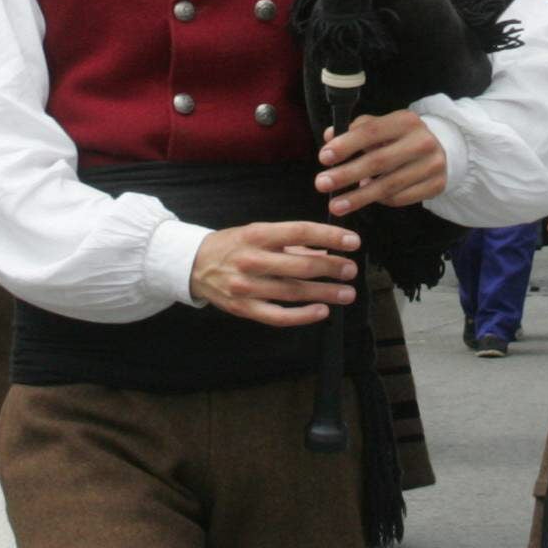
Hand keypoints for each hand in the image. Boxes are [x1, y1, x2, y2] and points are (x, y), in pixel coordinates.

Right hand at [190, 221, 358, 326]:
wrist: (194, 265)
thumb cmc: (233, 246)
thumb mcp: (259, 234)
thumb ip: (292, 243)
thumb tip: (326, 250)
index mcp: (257, 235)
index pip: (300, 232)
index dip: (329, 236)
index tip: (353, 241)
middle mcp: (252, 260)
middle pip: (301, 265)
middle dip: (332, 268)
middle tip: (351, 270)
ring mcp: (247, 286)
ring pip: (294, 292)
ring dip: (325, 293)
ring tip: (347, 293)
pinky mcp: (244, 309)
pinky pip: (278, 315)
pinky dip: (302, 315)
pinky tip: (322, 311)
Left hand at [317, 111, 448, 217]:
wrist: (444, 150)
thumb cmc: (402, 138)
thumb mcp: (383, 127)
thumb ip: (356, 130)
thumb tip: (328, 137)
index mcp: (405, 121)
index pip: (371, 131)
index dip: (346, 144)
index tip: (324, 157)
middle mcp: (422, 141)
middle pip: (378, 161)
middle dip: (347, 174)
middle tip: (321, 184)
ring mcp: (432, 165)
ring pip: (389, 185)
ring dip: (358, 197)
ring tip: (336, 205)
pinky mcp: (436, 185)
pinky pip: (400, 198)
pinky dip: (380, 200)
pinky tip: (366, 198)